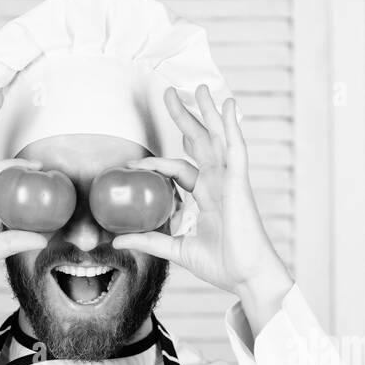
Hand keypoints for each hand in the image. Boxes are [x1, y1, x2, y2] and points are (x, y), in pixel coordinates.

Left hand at [111, 85, 290, 332]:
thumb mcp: (178, 250)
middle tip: (170, 94)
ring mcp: (230, 181)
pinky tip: (227, 106)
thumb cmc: (222, 266)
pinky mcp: (239, 184)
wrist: (247, 277)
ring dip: (207, 112)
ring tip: (199, 87)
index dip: (155, 163)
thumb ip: (150, 241)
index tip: (131, 165)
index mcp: (207, 197)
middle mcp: (218, 184)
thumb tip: (116, 240)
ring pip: (216, 138)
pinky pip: (235, 149)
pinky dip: (231, 126)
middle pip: (199, 142)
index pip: (178, 168)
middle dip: (185, 117)